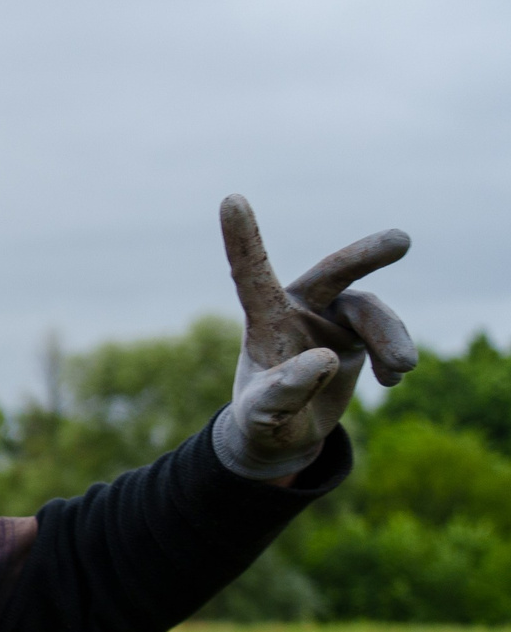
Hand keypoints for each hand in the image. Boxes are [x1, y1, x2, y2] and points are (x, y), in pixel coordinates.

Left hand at [214, 198, 416, 480]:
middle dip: (364, 257)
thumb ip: (284, 393)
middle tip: (400, 242)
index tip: (230, 199)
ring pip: (369, 311)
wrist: (285, 433)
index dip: (242, 239)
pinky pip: (386, 333)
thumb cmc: (263, 420)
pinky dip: (393, 355)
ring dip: (390, 336)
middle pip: (332, 273)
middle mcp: (299, 308)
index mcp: (263, 320)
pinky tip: (391, 381)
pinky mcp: (357, 332)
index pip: (250, 275)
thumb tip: (326, 359)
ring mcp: (331, 318)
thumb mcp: (264, 417)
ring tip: (401, 369)